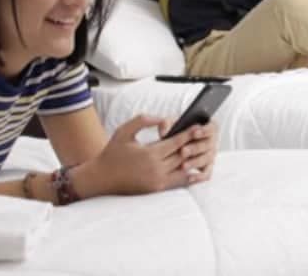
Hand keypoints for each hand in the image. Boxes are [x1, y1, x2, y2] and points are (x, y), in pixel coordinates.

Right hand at [78, 115, 207, 195]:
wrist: (101, 178)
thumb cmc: (112, 152)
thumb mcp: (124, 131)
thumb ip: (143, 120)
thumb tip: (163, 118)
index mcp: (149, 154)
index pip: (176, 142)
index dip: (189, 134)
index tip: (199, 126)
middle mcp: (156, 169)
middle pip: (183, 155)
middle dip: (194, 145)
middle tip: (205, 136)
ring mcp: (157, 181)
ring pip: (183, 169)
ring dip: (193, 160)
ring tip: (204, 150)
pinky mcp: (156, 189)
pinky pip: (178, 181)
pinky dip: (188, 174)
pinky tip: (196, 168)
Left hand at [163, 121, 217, 185]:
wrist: (178, 146)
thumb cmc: (178, 132)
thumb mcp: (173, 125)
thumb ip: (168, 124)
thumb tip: (163, 127)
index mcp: (209, 128)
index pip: (212, 128)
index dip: (204, 131)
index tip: (194, 133)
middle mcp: (212, 142)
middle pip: (207, 145)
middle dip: (195, 148)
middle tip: (183, 151)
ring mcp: (210, 155)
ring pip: (206, 160)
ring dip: (195, 163)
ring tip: (183, 166)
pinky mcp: (207, 168)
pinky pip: (206, 174)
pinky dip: (199, 176)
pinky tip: (190, 178)